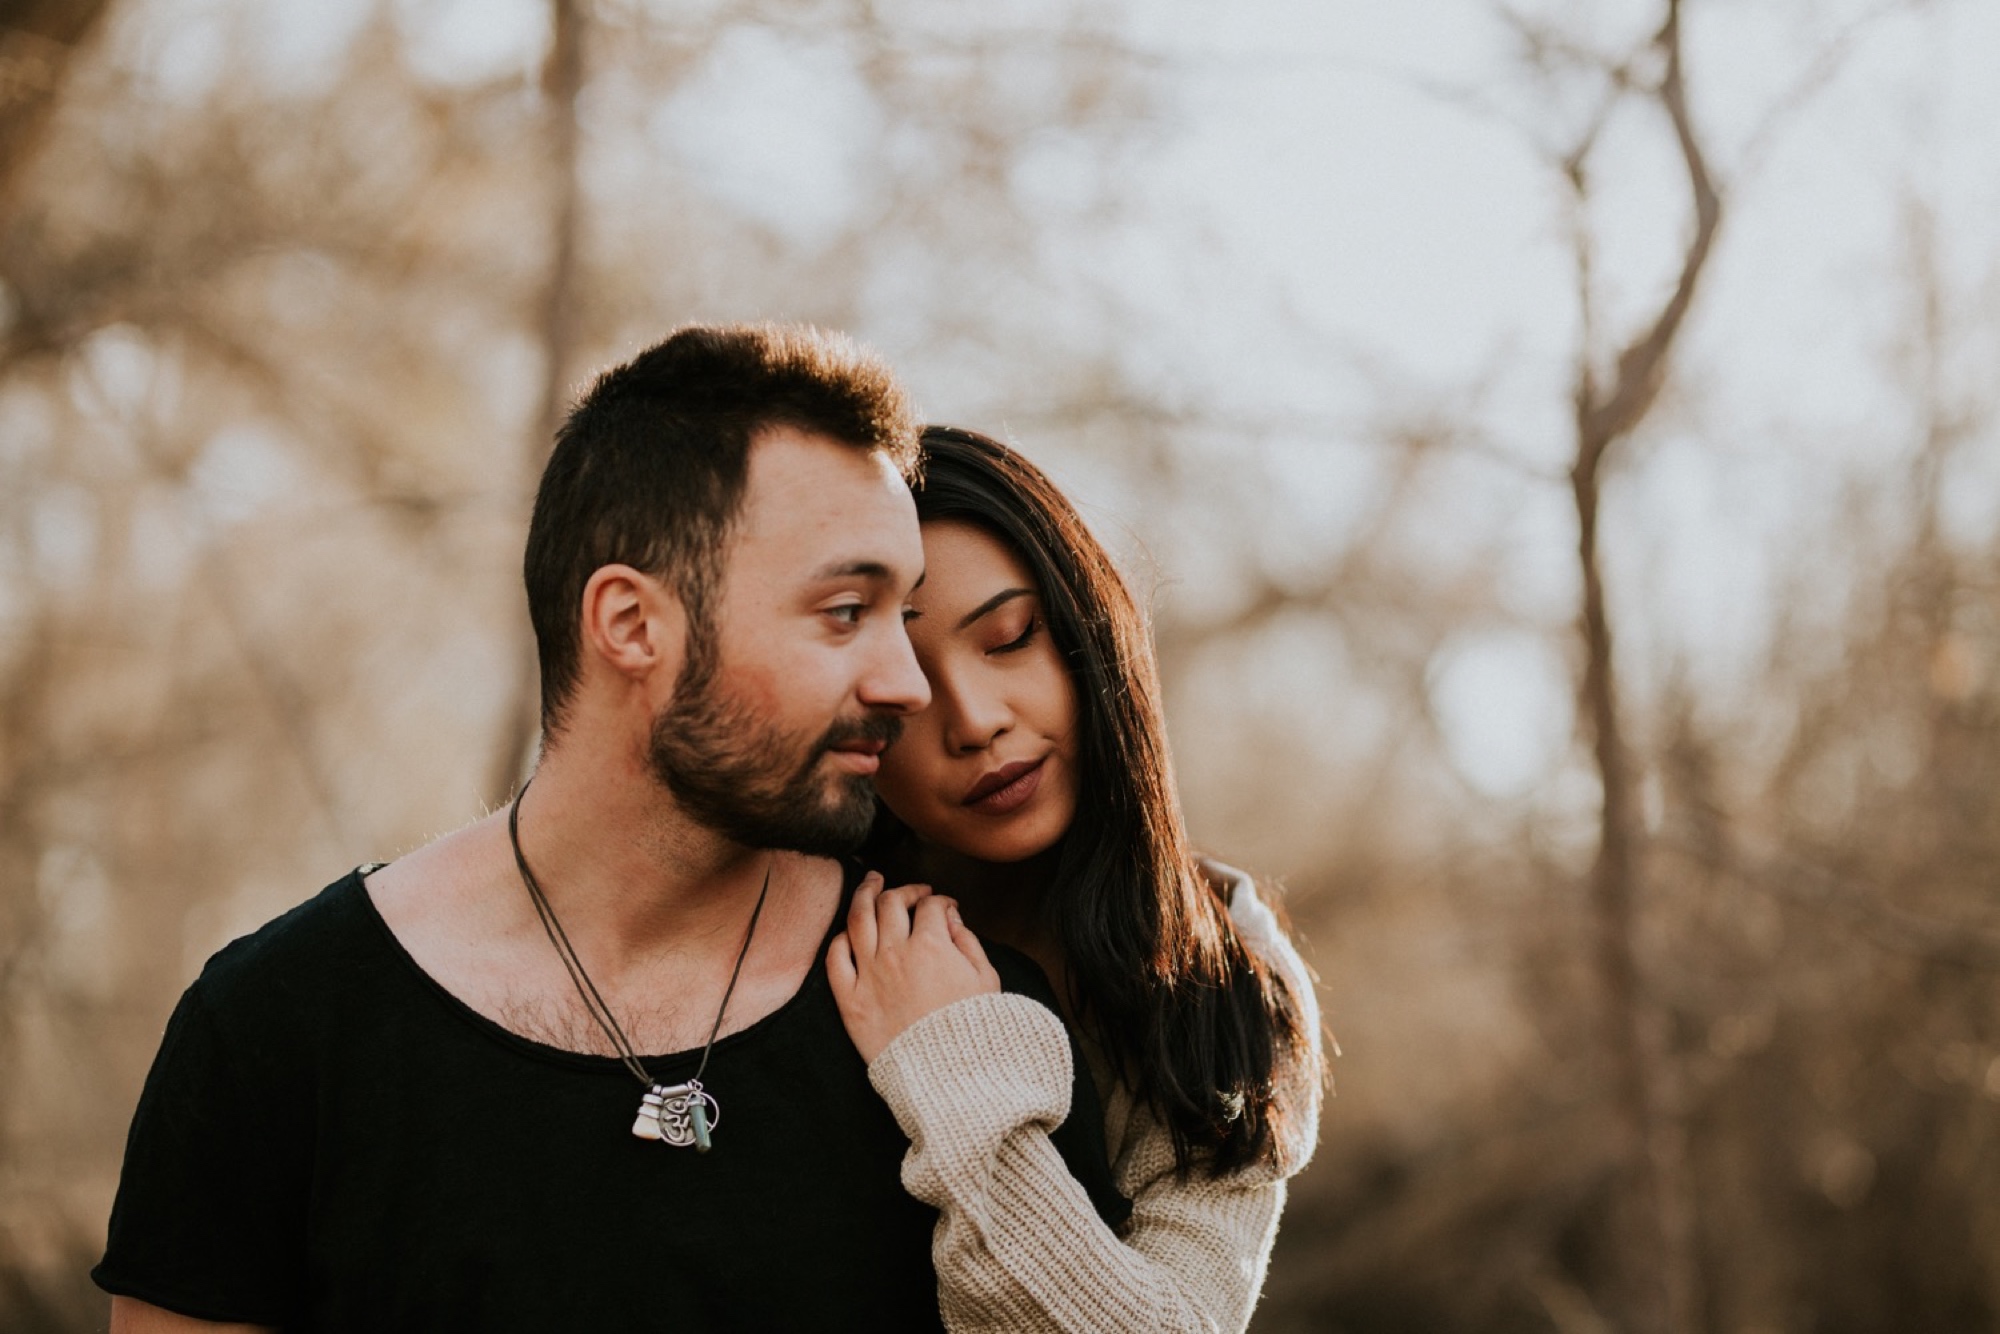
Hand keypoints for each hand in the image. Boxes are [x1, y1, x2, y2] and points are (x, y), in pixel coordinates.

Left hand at [827, 872, 1001, 1063]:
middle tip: (912, 892)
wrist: (948, 1076)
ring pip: (858, 918)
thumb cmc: (973, 1030)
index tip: (944, 907)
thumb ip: (967, 941)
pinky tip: (849, 933)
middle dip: (904, 890)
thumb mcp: (986, 980)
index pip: (931, 906)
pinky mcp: (851, 1001)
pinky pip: (836, 958)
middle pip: (891, 902)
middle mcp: (896, 953)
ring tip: (870, 882)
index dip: (940, 900)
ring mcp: (870, 975)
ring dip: (864, 893)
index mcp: (933, 946)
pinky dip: (841, 939)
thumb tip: (951, 917)